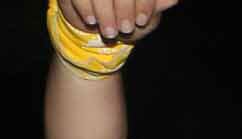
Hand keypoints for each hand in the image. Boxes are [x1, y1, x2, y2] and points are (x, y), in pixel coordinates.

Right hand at [56, 0, 177, 39]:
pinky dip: (84, 7)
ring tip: (110, 32)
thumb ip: (157, 4)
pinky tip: (91, 21)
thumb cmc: (130, 17)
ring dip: (104, 12)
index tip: (141, 22)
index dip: (143, 3)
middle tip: (125, 29)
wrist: (103, 27)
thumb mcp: (147, 14)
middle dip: (123, 8)